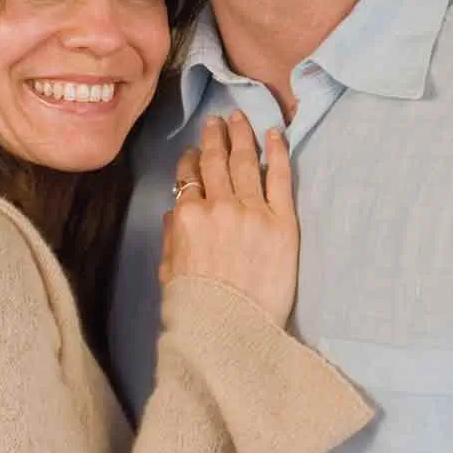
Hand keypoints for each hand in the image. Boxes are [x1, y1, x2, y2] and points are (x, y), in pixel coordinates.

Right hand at [158, 111, 298, 327]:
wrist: (232, 334)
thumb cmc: (197, 307)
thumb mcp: (169, 269)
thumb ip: (171, 235)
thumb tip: (175, 210)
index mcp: (188, 216)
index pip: (189, 177)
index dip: (192, 160)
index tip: (196, 151)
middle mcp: (218, 206)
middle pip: (216, 161)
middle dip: (216, 136)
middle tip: (217, 120)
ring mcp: (252, 211)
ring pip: (245, 161)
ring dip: (242, 135)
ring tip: (240, 118)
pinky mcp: (283, 222)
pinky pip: (280, 177)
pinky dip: (277, 152)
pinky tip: (275, 134)